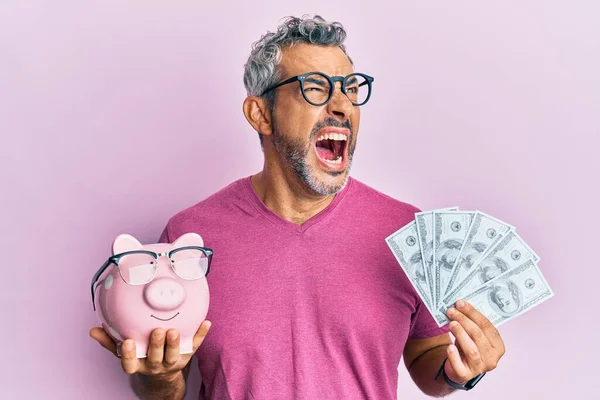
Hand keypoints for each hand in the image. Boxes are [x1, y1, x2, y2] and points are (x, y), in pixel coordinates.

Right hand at [89, 320, 210, 377]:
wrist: (162, 374)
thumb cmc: (141, 356)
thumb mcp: (123, 352)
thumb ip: (109, 341)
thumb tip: (93, 330)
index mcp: (138, 364)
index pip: (130, 364)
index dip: (129, 355)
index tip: (127, 342)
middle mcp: (155, 365)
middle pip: (156, 358)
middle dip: (157, 346)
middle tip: (158, 331)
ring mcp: (172, 362)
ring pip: (175, 355)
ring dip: (176, 343)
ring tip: (175, 330)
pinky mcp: (188, 356)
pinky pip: (195, 346)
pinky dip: (201, 335)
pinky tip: (206, 322)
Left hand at [444, 300, 504, 384]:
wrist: (459, 369)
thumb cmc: (467, 347)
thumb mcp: (473, 336)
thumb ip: (471, 323)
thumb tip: (459, 305)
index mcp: (498, 346)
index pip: (487, 327)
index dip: (473, 313)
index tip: (460, 303)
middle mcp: (492, 358)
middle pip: (478, 336)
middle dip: (464, 321)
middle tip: (451, 311)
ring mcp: (480, 368)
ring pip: (471, 350)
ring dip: (460, 334)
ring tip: (451, 323)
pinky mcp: (465, 375)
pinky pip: (460, 366)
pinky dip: (454, 356)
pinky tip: (449, 346)